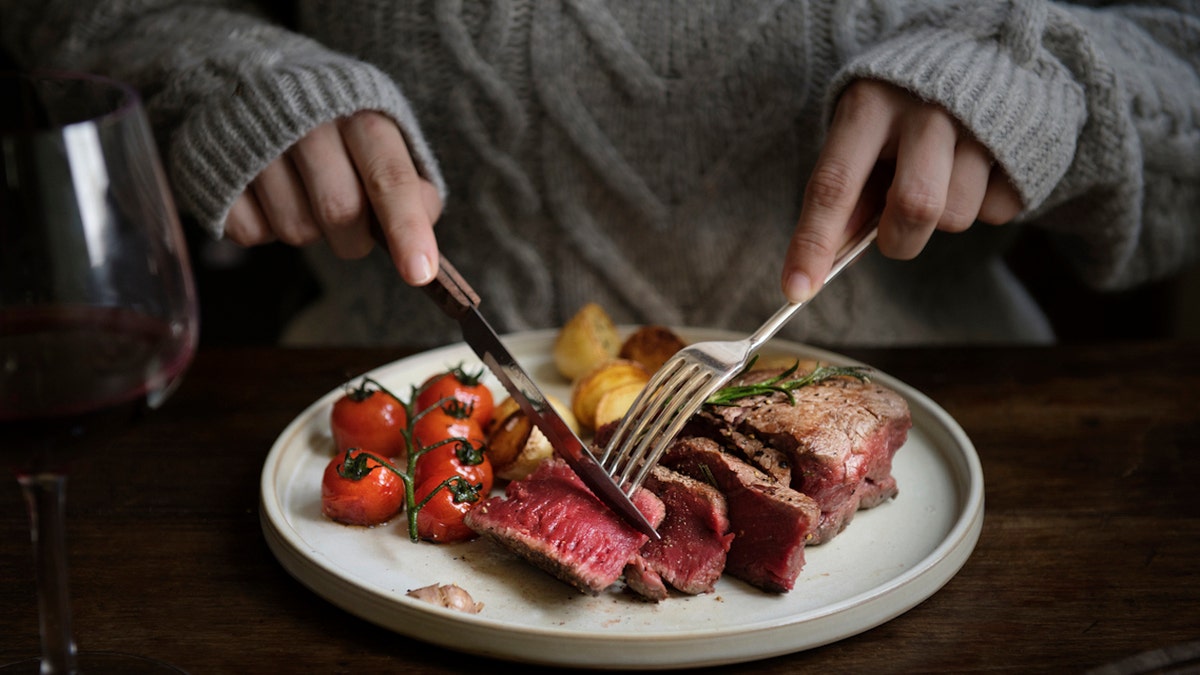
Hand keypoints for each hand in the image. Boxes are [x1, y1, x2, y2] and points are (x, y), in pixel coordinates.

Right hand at [224, 111, 442, 285]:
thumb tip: (422, 226)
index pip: (388, 177)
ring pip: (296, 231)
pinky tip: (267, 194)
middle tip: (350, 227)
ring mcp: (255, 143)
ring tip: (302, 193)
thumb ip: (408, 181)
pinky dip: (266, 228)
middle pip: (341, 212)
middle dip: (353, 239)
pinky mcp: (216, 169)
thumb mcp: (380, 133)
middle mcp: (306, 121)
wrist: (247, 77)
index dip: (406, 228)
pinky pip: (252, 233)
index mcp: (358, 112)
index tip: (420, 274)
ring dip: (310, 232)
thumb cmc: (331, 122)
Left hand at [782, 80, 1021, 301]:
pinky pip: (997, 210)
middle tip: (893, 232)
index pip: (834, 185)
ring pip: (957, 216)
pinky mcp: (1023, 141)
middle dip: (899, 240)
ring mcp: (981, 123)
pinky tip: (974, 170)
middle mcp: (927, 108)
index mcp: (870, 105)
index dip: (813, 242)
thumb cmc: (900, 112)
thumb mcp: (861, 134)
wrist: (978, 57)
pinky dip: (981, 205)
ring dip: (940, 220)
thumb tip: (832, 255)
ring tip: (940, 178)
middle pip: (914, 207)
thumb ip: (848, 190)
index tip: (796, 290)